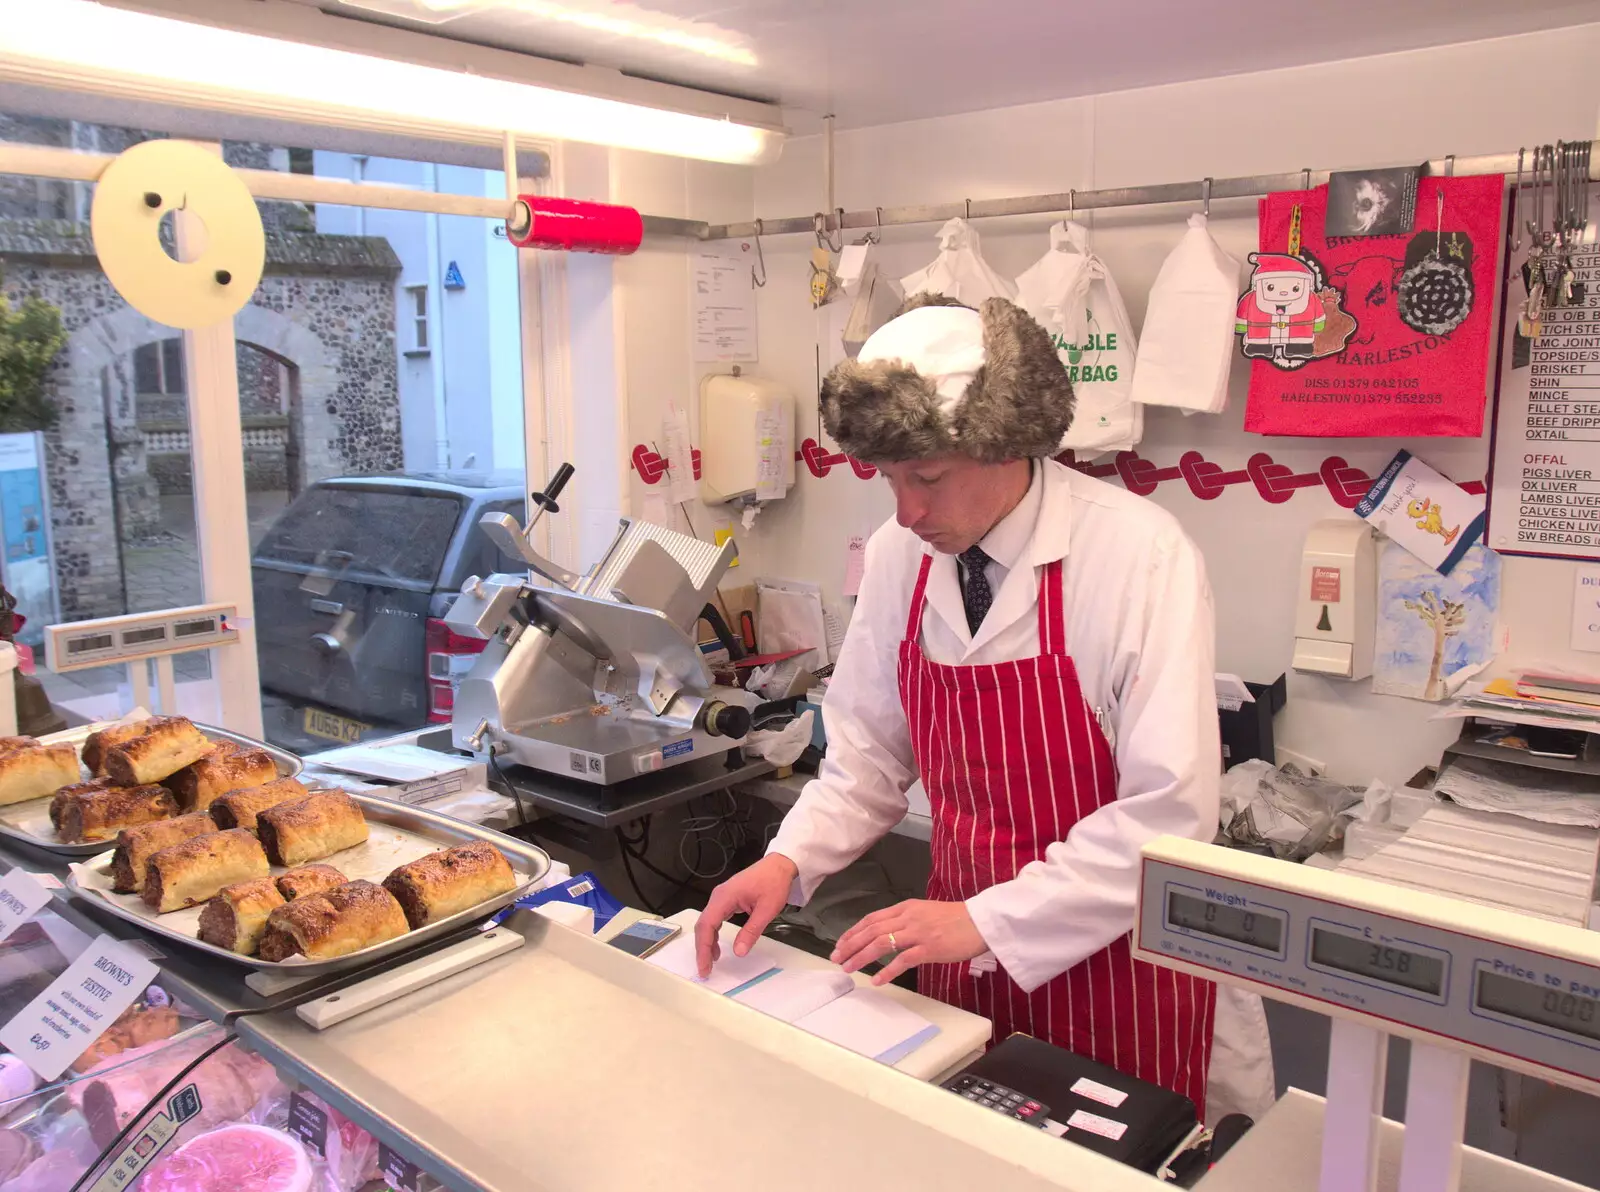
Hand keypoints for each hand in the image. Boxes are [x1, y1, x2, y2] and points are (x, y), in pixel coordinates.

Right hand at [694, 853, 797, 977]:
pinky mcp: (727, 899)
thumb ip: (751, 931)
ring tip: (712, 961)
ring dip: (707, 942)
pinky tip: (717, 946)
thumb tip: (738, 952)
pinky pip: (715, 918)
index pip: (706, 925)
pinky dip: (713, 933)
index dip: (703, 948)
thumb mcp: (767, 910)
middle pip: (703, 925)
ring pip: (707, 922)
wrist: (780, 864)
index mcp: (724, 897)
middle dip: (702, 948)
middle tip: (705, 969)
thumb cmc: (774, 883)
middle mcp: (718, 896)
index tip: (704, 966)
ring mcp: (721, 896)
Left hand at [831, 899, 986, 986]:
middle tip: (836, 958)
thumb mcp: (926, 912)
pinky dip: (887, 971)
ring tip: (849, 968)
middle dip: (850, 945)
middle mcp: (908, 917)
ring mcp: (918, 932)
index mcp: (906, 907)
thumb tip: (888, 934)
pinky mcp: (929, 948)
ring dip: (862, 957)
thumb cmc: (956, 919)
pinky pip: (903, 960)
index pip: (872, 918)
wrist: (981, 921)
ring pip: (882, 943)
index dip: (853, 931)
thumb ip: (906, 920)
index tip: (840, 943)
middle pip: (871, 930)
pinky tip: (877, 980)